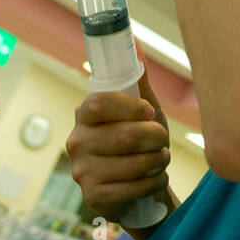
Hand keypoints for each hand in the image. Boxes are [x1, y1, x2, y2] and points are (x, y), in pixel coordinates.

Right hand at [66, 49, 172, 224]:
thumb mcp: (143, 108)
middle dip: (156, 137)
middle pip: (125, 135)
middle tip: (162, 139)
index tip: (149, 111)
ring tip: (160, 158)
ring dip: (159, 161)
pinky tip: (154, 179)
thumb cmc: (142, 141)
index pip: (99, 103)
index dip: (129, 107)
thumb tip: (136, 42)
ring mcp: (83, 171)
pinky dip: (154, 183)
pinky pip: (134, 188)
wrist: (142, 186)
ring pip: (134, 164)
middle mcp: (77, 141)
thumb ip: (137, 79)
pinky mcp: (94, 197)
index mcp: (85, 114)